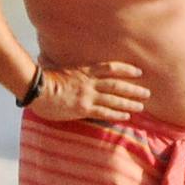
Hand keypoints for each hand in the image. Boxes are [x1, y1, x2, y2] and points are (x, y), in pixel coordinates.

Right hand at [30, 61, 149, 123]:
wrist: (37, 89)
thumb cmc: (45, 80)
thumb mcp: (63, 71)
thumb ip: (74, 73)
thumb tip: (76, 74)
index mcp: (85, 71)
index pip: (111, 68)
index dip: (126, 69)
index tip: (139, 72)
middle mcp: (90, 82)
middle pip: (117, 85)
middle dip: (134, 89)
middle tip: (147, 92)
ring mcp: (88, 95)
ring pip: (114, 98)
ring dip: (129, 102)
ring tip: (142, 106)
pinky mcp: (83, 108)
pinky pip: (104, 111)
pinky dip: (117, 113)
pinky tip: (126, 116)